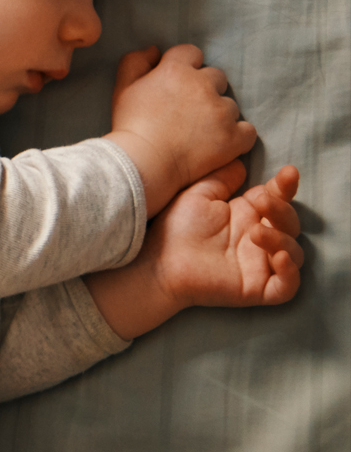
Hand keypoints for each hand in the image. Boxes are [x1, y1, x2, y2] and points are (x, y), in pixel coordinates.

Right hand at [106, 45, 257, 214]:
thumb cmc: (130, 126)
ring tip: (200, 132)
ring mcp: (221, 111)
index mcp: (175, 69)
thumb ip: (136, 61)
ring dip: (219, 114)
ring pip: (230, 105)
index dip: (185, 67)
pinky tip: (221, 144)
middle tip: (188, 110)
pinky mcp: (234, 137)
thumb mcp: (122, 88)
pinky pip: (248, 130)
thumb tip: (155, 50)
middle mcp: (202, 85)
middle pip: (216, 77)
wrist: (142, 164)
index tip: (177, 84)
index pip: (192, 53)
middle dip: (205, 89)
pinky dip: (237, 136)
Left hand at [150, 161, 302, 308]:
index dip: (286, 186)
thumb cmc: (175, 228)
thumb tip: (240, 163)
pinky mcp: (256, 289)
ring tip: (255, 232)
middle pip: (290, 223)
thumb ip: (221, 180)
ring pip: (293, 253)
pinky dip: (290, 273)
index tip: (288, 173)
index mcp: (246, 215)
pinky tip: (278, 257)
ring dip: (282, 239)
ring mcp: (259, 265)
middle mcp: (257, 239)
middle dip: (282, 210)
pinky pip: (287, 287)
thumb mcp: (198, 196)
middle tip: (261, 201)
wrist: (158, 261)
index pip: (277, 199)